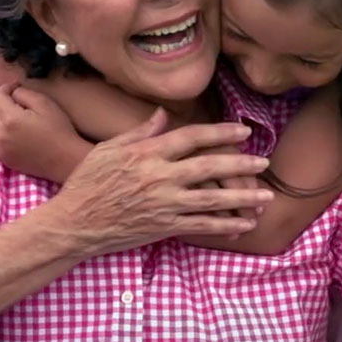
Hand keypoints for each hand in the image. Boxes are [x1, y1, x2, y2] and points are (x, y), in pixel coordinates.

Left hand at [0, 84, 91, 182]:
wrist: (66, 159)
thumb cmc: (59, 129)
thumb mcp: (45, 104)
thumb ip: (25, 94)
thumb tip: (13, 92)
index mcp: (10, 118)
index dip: (6, 88)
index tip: (16, 86)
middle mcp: (0, 133)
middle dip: (0, 101)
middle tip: (15, 100)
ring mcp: (1, 148)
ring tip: (11, 118)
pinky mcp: (5, 159)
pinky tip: (9, 134)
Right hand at [44, 109, 274, 259]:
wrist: (73, 223)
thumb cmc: (87, 183)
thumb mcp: (108, 150)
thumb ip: (140, 131)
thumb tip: (164, 113)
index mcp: (147, 153)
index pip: (192, 137)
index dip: (221, 132)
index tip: (243, 130)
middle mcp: (160, 177)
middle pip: (209, 166)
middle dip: (241, 163)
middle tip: (264, 163)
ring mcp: (164, 204)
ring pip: (212, 199)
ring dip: (243, 197)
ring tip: (267, 196)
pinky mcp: (164, 227)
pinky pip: (201, 226)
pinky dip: (225, 225)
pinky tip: (244, 223)